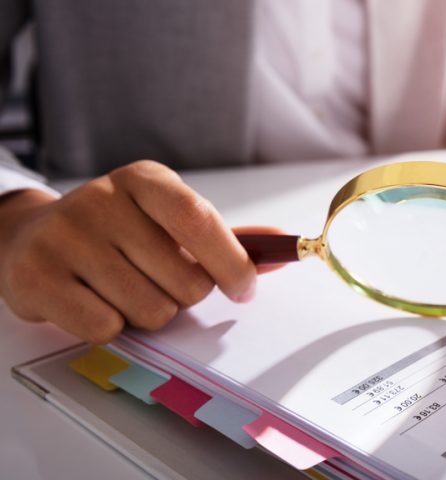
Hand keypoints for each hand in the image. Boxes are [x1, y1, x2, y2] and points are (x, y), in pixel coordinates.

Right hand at [0, 160, 257, 343]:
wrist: (31, 237)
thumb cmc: (116, 233)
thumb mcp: (167, 222)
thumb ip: (224, 237)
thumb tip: (283, 246)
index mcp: (143, 180)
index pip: (199, 220)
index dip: (231, 262)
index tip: (244, 289)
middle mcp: (101, 200)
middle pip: (184, 281)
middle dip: (184, 296)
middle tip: (157, 281)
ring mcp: (65, 237)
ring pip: (150, 311)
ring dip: (148, 314)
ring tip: (122, 290)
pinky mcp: (36, 276)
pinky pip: (106, 328)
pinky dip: (111, 328)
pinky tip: (93, 302)